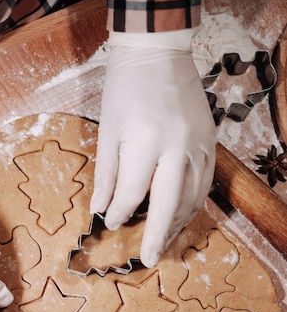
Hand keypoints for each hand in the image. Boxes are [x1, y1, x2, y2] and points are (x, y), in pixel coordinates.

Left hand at [91, 36, 215, 266]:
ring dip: (177, 224)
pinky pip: (204, 184)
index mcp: (144, 142)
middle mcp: (176, 147)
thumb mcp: (107, 130)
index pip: (131, 193)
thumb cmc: (125, 89)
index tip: (110, 223)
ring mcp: (199, 145)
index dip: (119, 213)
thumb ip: (106, 174)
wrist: (158, 52)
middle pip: (169, 205)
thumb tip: (102, 209)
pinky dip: (192, 204)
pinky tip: (181, 216)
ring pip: (191, 198)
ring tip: (164, 241)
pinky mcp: (210, 142)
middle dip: (157, 236)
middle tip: (149, 259)